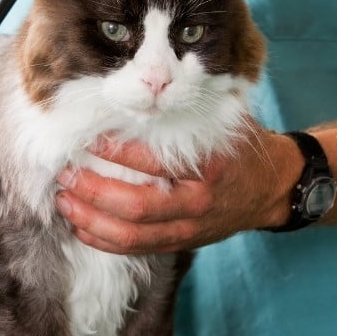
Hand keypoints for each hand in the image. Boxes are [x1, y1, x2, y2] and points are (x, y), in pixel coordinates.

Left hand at [54, 123, 300, 254]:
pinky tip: (80, 226)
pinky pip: (136, 249)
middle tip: (67, 172)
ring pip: (131, 236)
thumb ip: (187, 107)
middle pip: (136, 207)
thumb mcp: (224, 120)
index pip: (154, 164)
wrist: (271, 188)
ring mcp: (189, 229)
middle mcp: (197, 204)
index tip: (90, 139)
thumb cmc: (240, 148)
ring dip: (91, 220)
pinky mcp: (180, 244)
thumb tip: (141, 87)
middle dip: (94, 191)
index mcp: (208, 169)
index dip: (116, 153)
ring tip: (65, 200)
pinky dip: (103, 240)